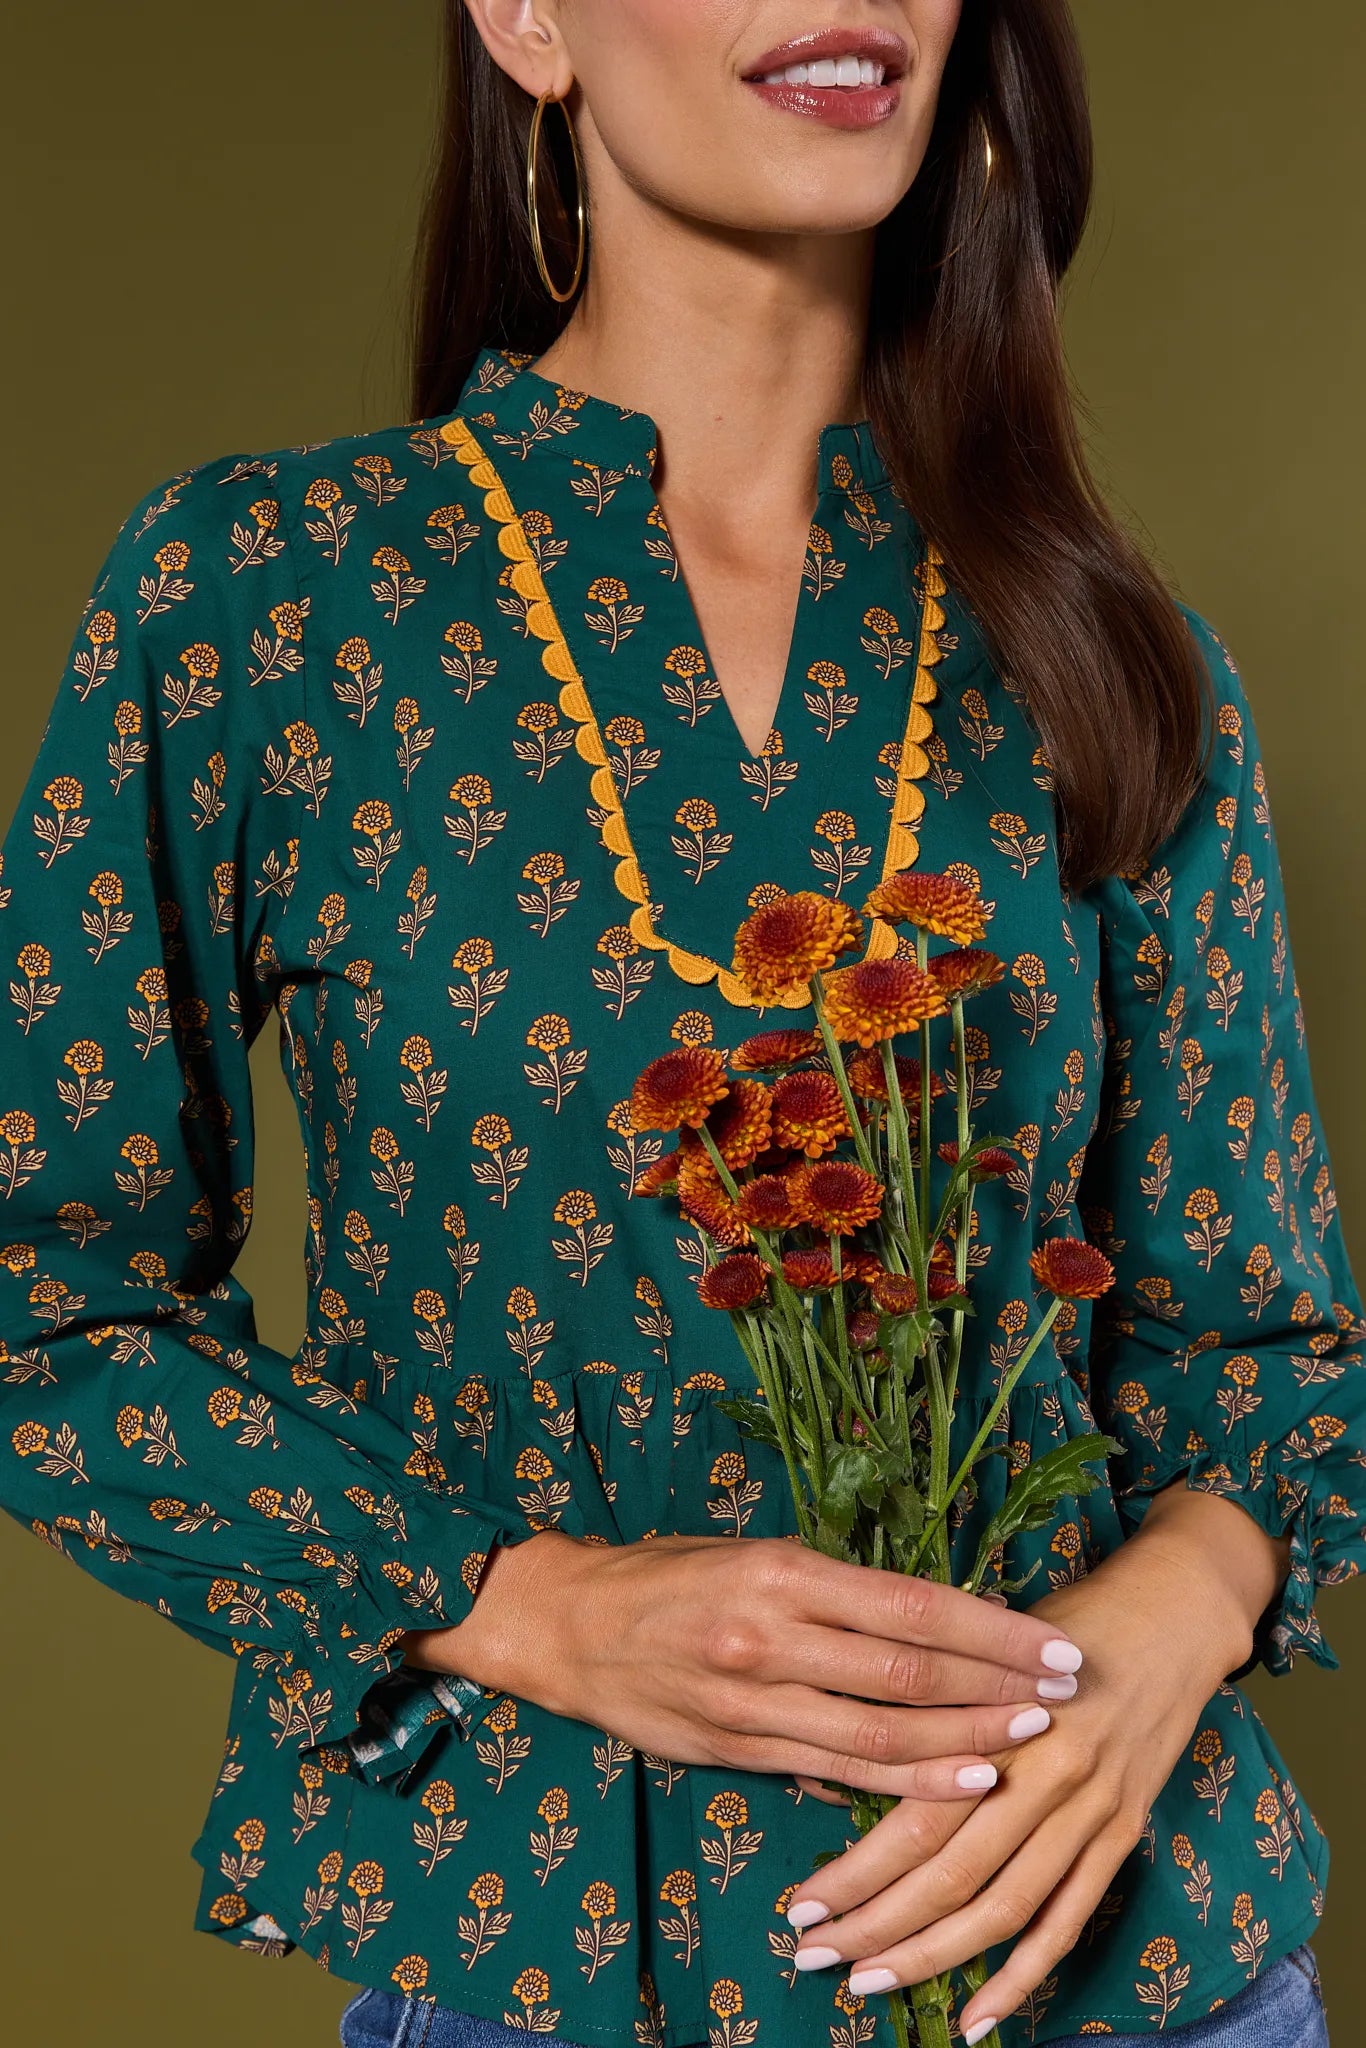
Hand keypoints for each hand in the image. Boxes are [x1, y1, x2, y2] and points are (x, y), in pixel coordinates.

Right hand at [403, 1529, 1084, 1801]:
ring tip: (1028, 1744)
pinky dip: (901, 1782)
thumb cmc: (668, 1576)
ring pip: (879, 1733)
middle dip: (996, 1686)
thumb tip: (924, 1615)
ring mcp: (752, 1700)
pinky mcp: (735, 1749)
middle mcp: (772, 1635)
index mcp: (784, 1571)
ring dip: (963, 1743)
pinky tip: (953, 1782)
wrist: (565, 1625)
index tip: (1050, 1641)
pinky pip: (833, 1772)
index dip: (988, 1630)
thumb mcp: (751, 1553)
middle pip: (908, 1671)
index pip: (910, 1603)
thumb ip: (830, 1589)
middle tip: (1065, 1692)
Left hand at [783, 1487, 1290, 2034]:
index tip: (801, 1904)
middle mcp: (1047, 1772)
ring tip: (871, 1981)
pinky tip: (980, 2018)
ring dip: (934, 1956)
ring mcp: (1092, 1808)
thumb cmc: (1061, 1621)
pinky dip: (1024, 1974)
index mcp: (1000, 1717)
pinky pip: (1070, 1918)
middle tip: (814, 1955)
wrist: (1173, 1611)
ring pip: (1005, 1906)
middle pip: (951, 1872)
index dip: (857, 1871)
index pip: (917, 1815)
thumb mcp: (986, 1641)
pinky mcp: (1124, 1831)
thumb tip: (854, 1756)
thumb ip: (934, 1702)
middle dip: (876, 1924)